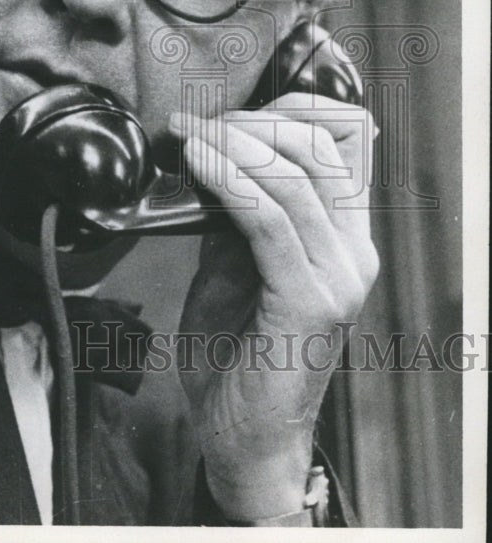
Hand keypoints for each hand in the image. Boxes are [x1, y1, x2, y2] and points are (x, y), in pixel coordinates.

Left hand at [172, 93, 378, 520]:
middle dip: (252, 120)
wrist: (241, 436)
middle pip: (318, 145)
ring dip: (233, 145)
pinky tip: (197, 165)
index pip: (345, 138)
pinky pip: (270, 221)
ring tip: (188, 137)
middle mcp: (354, 249)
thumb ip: (235, 210)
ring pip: (294, 176)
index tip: (235, 107)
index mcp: (345, 233)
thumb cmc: (238, 350)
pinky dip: (230, 182)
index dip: (294, 106)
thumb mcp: (233, 261)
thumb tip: (209, 153)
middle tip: (198, 123)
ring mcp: (339, 275)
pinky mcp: (310, 301)